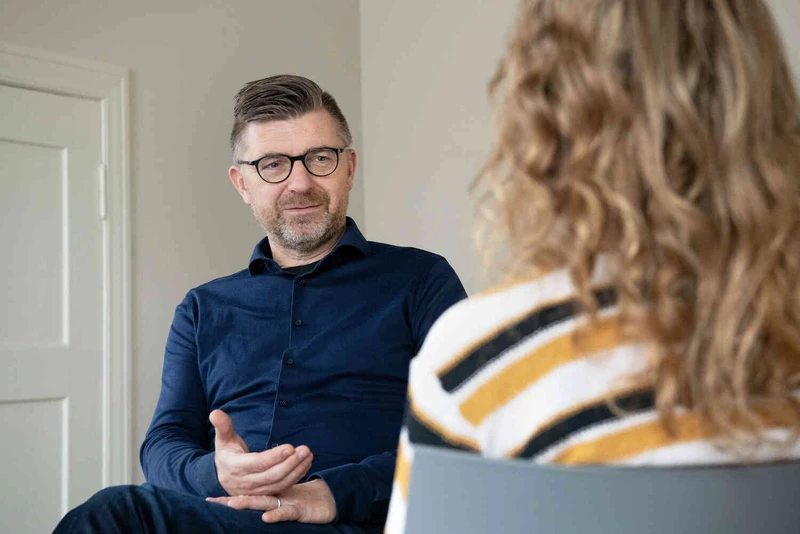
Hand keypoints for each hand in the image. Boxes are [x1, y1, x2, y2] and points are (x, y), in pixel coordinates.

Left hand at [206, 478, 336, 523]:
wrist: (329, 499)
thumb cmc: (304, 503)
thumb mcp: (284, 504)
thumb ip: (268, 503)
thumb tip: (254, 509)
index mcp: (270, 497)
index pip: (247, 497)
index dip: (229, 500)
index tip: (208, 502)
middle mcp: (276, 499)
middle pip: (251, 498)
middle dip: (232, 501)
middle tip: (213, 502)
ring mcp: (287, 504)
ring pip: (266, 502)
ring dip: (250, 503)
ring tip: (232, 504)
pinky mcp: (299, 511)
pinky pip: (286, 512)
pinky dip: (277, 515)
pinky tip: (266, 518)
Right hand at [210, 409, 313, 495]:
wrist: (223, 478)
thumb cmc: (227, 454)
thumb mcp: (223, 440)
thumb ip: (222, 426)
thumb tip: (215, 413)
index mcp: (236, 467)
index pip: (258, 463)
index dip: (274, 457)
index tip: (290, 447)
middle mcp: (247, 482)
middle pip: (272, 475)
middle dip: (291, 463)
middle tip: (305, 450)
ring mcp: (257, 491)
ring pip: (280, 482)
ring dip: (297, 469)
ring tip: (308, 455)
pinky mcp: (266, 494)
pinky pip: (283, 486)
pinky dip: (297, 476)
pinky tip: (306, 463)